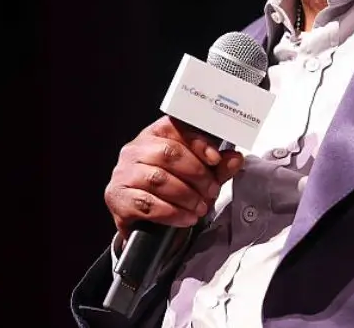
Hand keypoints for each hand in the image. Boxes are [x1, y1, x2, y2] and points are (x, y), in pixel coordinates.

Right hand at [104, 116, 243, 240]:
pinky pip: (147, 203)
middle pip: (168, 153)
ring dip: (186, 195)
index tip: (216, 159)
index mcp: (155, 135)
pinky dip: (172, 212)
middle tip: (212, 191)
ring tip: (201, 207)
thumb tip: (235, 158)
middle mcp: (135, 150)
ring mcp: (123, 173)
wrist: (145, 223)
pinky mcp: (117, 198)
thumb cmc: (172, 191)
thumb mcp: (199, 177)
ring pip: (158, 179)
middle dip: (196, 174)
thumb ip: (218, 167)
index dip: (198, 142)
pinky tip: (185, 218)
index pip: (176, 128)